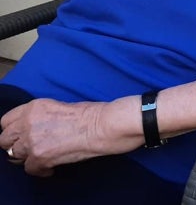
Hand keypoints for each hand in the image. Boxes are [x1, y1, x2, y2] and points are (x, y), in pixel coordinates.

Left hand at [0, 98, 139, 175]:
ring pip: (14, 156)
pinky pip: (30, 169)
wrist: (104, 125)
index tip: (21, 135)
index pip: (6, 121)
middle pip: (5, 140)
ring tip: (42, 157)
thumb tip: (34, 130)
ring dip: (27, 157)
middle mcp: (28, 122)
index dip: (14, 130)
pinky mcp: (40, 157)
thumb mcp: (60, 106)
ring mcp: (32, 141)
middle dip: (16, 145)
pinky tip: (52, 166)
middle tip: (30, 148)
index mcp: (34, 107)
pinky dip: (41, 170)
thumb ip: (41, 117)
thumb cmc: (92, 114)